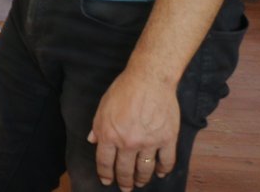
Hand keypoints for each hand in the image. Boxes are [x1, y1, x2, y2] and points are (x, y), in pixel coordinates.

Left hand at [87, 70, 178, 190]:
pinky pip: (166, 161)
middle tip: (125, 188)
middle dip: (124, 181)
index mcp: (109, 134)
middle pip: (124, 169)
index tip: (107, 181)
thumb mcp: (103, 106)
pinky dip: (162, 170)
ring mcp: (149, 142)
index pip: (104, 161)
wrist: (149, 79)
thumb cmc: (123, 90)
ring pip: (145, 169)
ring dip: (142, 179)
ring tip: (140, 183)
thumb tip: (92, 141)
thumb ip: (98, 126)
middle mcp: (128, 142)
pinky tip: (159, 173)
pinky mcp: (167, 139)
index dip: (105, 174)